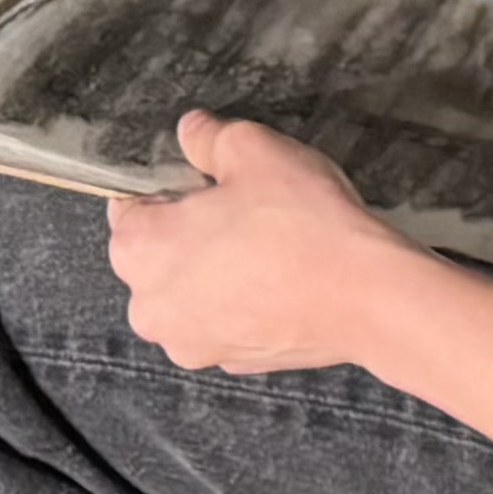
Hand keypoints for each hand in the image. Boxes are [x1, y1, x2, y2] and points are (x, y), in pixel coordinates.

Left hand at [107, 116, 420, 373]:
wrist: (364, 296)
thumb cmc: (301, 222)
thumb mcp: (253, 149)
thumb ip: (208, 137)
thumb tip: (191, 131)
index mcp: (139, 251)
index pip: (127, 207)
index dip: (168, 186)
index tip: (206, 180)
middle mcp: (151, 307)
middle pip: (154, 254)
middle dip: (186, 231)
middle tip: (241, 207)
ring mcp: (191, 343)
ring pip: (188, 291)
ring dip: (212, 270)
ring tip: (266, 243)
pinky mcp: (231, 363)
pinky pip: (222, 319)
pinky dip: (240, 301)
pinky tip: (279, 278)